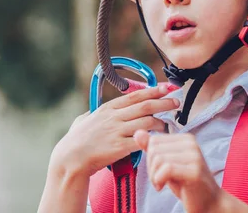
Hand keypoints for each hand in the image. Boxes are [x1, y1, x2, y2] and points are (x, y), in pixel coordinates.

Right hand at [50, 84, 179, 178]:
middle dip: (164, 103)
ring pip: (147, 122)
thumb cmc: (74, 141)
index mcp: (107, 108)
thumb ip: (91, 114)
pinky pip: (142, 140)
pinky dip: (153, 138)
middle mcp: (114, 117)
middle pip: (146, 106)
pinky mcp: (120, 147)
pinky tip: (160, 139)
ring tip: (169, 124)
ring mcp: (117, 131)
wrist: (71, 159)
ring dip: (161, 122)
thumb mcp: (82, 120)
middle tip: (176, 102)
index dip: (153, 91)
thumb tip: (91, 112)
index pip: (135, 95)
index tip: (165, 88)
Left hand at [134, 130, 221, 212]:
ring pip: (159, 159)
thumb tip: (138, 132)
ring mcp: (195, 156)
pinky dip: (158, 179)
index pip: (154, 140)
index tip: (157, 171)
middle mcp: (191, 143)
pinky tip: (162, 187)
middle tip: (159, 180)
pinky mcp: (195, 170)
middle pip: (154, 149)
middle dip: (151, 168)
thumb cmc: (186, 184)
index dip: (150, 158)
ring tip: (161, 184)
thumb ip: (153, 148)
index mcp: (185, 139)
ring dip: (154, 176)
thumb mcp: (166, 164)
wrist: (208, 204)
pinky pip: (166, 169)